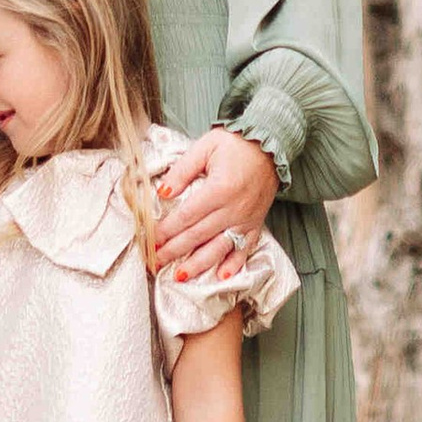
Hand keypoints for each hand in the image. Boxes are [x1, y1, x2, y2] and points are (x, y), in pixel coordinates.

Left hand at [153, 126, 278, 279]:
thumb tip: (162, 192)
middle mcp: (233, 209)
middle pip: (198, 235)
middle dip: (173, 251)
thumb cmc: (236, 144)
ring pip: (219, 248)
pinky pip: (245, 249)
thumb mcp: (205, 147)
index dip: (166, 231)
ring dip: (198, 265)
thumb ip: (182, 170)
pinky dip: (234, 264)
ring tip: (180, 276)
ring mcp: (246, 219)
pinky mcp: (256, 224)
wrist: (270, 146)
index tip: (150, 241)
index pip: (186, 216)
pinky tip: (222, 277)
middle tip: (154, 263)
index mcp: (219, 189)